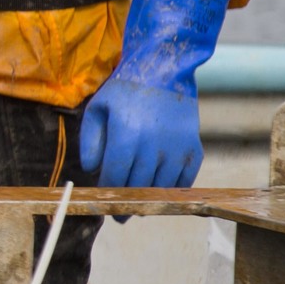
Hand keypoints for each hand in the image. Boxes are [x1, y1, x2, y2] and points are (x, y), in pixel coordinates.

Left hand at [78, 0, 229, 188]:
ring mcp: (177, 148)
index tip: (105, 206)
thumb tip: (92, 172)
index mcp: (126, 135)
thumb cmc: (125, 91)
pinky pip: (184, 181)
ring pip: (161, 188)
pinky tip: (160, 191)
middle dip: (127, 204)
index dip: (109, 196)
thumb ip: (90, 142)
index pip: (116, 178)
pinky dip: (172, 190)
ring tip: (138, 204)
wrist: (165, 70)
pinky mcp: (194, 149)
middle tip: (120, 213)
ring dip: (149, 199)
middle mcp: (153, 144)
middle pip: (138, 187)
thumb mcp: (98, 110)